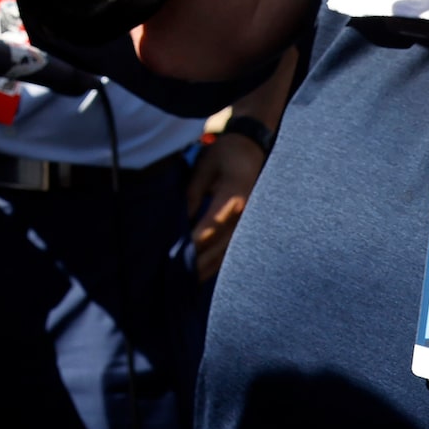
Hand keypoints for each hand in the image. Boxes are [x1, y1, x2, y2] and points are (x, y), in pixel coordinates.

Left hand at [184, 130, 265, 283]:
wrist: (252, 147)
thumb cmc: (225, 154)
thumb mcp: (204, 167)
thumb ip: (192, 193)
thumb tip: (181, 219)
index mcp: (234, 198)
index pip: (211, 226)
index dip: (194, 242)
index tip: (176, 254)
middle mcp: (245, 215)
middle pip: (220, 245)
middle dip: (198, 261)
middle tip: (176, 276)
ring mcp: (250, 223)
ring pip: (227, 252)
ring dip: (207, 266)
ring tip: (186, 281)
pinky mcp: (249, 226)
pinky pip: (233, 249)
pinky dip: (217, 261)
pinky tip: (202, 272)